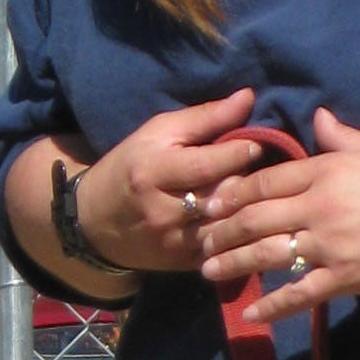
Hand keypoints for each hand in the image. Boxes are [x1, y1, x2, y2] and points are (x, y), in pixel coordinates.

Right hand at [70, 89, 271, 274]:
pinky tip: (254, 222)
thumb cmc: (132, 165)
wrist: (95, 222)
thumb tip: (248, 97)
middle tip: (265, 171)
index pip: (206, 165)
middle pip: (222, 196)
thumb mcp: (157, 133)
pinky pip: (227, 251)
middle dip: (248, 182)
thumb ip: (204, 118)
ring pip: (229, 227)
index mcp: (152, 171)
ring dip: (250, 210)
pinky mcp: (186, 263)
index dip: (238, 153)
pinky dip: (244, 235)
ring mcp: (175, 241)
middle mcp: (163, 210)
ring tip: (263, 195)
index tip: (259, 144)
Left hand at [193, 106, 359, 317]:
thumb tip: (318, 118)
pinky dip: (273, 305)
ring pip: (269, 254)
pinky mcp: (347, 277)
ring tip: (210, 271)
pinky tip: (252, 312)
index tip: (211, 202)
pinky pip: (300, 293)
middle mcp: (321, 206)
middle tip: (199, 240)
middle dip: (222, 230)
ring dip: (234, 264)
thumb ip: (342, 138)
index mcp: (327, 171)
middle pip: (256, 217)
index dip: (232, 192)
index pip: (265, 180)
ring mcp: (332, 244)